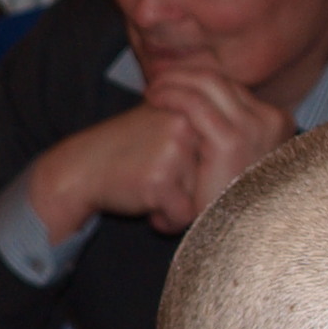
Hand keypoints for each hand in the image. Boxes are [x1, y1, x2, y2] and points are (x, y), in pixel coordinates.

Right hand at [25, 102, 207, 239]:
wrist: (83, 166)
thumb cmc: (129, 151)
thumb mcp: (166, 125)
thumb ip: (203, 131)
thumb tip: (244, 150)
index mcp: (192, 110)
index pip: (219, 158)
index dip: (196, 173)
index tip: (167, 166)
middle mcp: (186, 125)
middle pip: (213, 176)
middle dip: (189, 189)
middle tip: (156, 177)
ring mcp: (173, 150)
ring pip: (200, 196)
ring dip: (178, 203)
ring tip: (149, 188)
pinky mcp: (159, 179)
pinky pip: (182, 214)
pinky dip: (165, 218)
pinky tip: (145, 203)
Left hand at [138, 66, 294, 225]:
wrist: (228, 237)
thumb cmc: (225, 202)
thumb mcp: (234, 160)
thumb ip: (229, 130)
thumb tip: (206, 103)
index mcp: (277, 124)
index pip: (234, 88)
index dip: (200, 81)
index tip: (174, 82)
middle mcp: (273, 121)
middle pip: (223, 81)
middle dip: (187, 76)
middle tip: (158, 82)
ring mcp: (255, 128)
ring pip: (209, 83)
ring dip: (176, 81)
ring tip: (152, 90)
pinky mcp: (231, 140)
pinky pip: (195, 102)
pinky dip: (171, 93)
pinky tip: (153, 98)